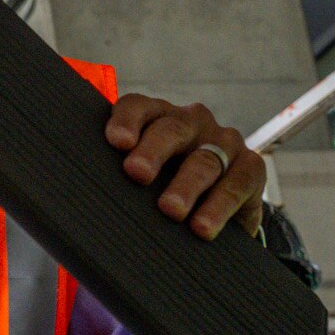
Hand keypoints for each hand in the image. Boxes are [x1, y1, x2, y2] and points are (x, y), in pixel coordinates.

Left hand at [106, 94, 265, 238]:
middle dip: (152, 152)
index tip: (116, 142)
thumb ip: (116, 180)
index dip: (126, 120)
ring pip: (203, 160)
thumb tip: (83, 203)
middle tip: (137, 174)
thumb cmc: (162, 192)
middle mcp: (191, 122)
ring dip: (186, 186)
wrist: (216, 213)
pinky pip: (236, 184)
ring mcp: (224, 142)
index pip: (137, 107)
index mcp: (157, 118)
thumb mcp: (141, 182)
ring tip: (170, 210)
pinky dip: (219, 207)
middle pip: (170, 130)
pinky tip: (203, 227)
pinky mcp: (251, 167)